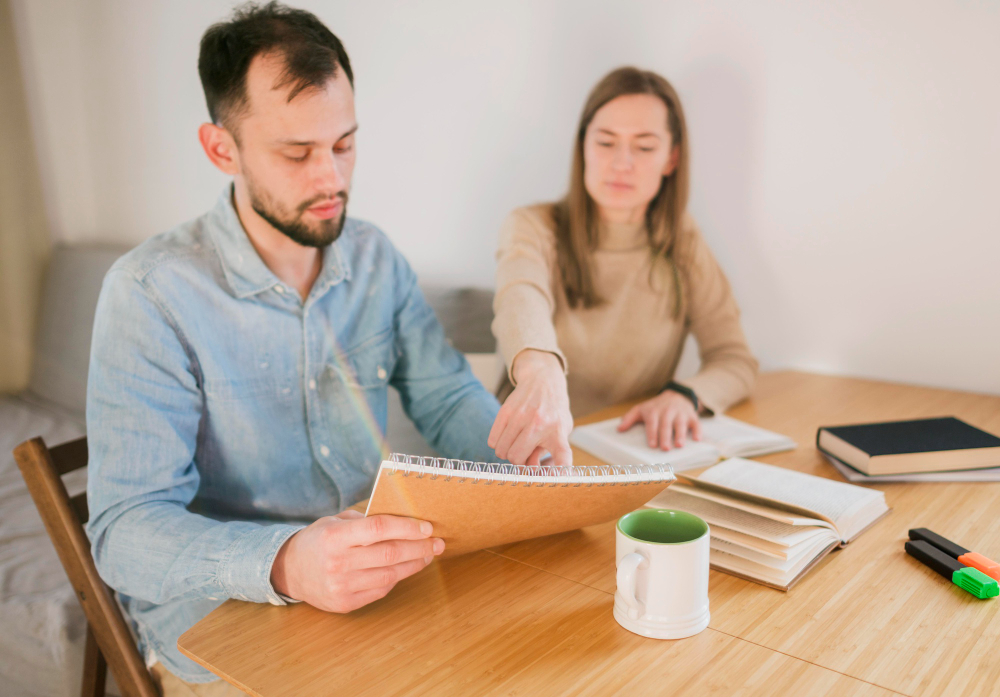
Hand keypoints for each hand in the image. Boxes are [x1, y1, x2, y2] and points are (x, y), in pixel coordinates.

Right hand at [270, 510, 443, 612]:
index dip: (406, 527)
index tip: (427, 527)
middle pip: (389, 553)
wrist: (289, 571)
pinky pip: (381, 590)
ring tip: (428, 555)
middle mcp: (337, 562)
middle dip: (419, 547)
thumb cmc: (318, 541)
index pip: (378, 528)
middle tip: (437, 543)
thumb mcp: (335, 521)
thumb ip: (365, 520)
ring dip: (414, 564)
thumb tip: (404, 518)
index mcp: (334, 536)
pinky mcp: (345, 603)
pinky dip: (397, 578)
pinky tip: (405, 568)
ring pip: (389, 575)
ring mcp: (341, 586)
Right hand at [487, 350, 572, 467]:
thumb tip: (530, 470)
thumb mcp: (560, 432)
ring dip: (506, 452)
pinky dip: (497, 444)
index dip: (559, 471)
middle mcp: (539, 424)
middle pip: (516, 459)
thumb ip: (547, 453)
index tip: (556, 481)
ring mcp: (520, 416)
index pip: (562, 456)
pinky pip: (492, 441)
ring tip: (516, 443)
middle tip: (524, 453)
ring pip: (502, 451)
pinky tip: (507, 436)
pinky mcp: (505, 411)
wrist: (543, 381)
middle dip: (518, 461)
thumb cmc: (553, 412)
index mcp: (558, 432)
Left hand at [617, 389, 702, 450]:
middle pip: (666, 424)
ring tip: (680, 445)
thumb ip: (629, 418)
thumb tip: (619, 429)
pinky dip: (698, 431)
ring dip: (681, 434)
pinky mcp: (692, 416)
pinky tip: (697, 439)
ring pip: (681, 424)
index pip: (652, 422)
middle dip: (665, 436)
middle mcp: (667, 411)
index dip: (652, 433)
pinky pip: (696, 423)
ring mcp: (680, 413)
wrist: (676, 395)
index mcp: (654, 411)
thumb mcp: (641, 409)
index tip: (652, 444)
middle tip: (665, 448)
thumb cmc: (656, 407)